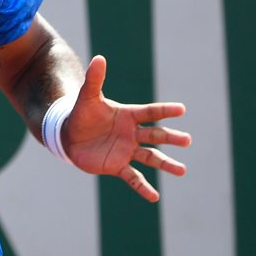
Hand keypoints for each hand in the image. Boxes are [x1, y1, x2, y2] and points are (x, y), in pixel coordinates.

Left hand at [64, 55, 191, 201]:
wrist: (68, 135)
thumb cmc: (81, 114)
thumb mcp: (87, 97)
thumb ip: (94, 80)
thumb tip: (99, 58)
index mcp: (128, 116)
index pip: (150, 112)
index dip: (165, 110)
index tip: (182, 109)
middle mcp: (132, 134)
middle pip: (156, 135)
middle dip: (171, 138)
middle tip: (187, 140)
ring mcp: (127, 151)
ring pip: (151, 157)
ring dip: (166, 164)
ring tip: (182, 170)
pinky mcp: (117, 166)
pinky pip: (133, 178)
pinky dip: (143, 188)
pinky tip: (155, 197)